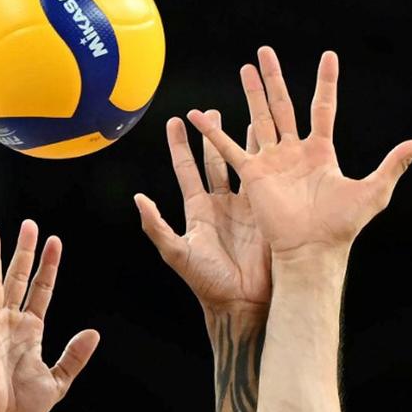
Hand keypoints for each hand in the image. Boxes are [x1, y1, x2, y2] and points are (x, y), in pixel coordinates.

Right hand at [0, 220, 99, 411]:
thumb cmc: (22, 405)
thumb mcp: (57, 380)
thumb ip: (74, 356)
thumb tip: (93, 332)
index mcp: (31, 329)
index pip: (41, 288)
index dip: (48, 265)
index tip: (55, 241)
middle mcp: (11, 321)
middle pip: (18, 277)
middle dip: (24, 251)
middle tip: (29, 224)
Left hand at [134, 110, 270, 309]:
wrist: (242, 302)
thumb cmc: (207, 281)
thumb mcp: (177, 252)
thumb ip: (156, 226)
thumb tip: (138, 198)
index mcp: (198, 210)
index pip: (186, 169)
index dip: (179, 145)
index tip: (174, 121)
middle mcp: (220, 204)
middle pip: (214, 160)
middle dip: (211, 135)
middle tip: (210, 110)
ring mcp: (244, 207)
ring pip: (242, 165)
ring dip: (242, 141)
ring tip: (246, 115)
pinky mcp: (265, 213)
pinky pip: (266, 181)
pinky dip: (267, 160)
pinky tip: (273, 142)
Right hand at [188, 47, 411, 257]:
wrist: (312, 250)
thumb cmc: (342, 226)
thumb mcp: (374, 191)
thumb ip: (394, 163)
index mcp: (320, 151)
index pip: (323, 108)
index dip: (326, 82)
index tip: (328, 56)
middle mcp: (293, 152)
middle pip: (283, 105)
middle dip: (274, 78)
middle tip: (265, 51)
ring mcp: (271, 161)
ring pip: (258, 117)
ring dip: (251, 92)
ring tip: (244, 67)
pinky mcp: (252, 174)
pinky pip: (229, 148)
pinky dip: (213, 132)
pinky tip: (197, 116)